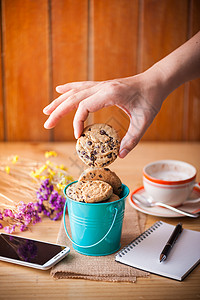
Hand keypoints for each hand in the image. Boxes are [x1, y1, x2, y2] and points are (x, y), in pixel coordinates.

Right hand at [43, 70, 164, 157]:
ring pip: (75, 92)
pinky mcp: (102, 86)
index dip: (77, 122)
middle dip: (58, 111)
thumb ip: (132, 139)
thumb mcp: (144, 121)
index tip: (79, 136)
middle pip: (74, 98)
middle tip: (47, 124)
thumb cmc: (151, 99)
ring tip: (47, 111)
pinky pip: (82, 86)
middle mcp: (103, 87)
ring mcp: (101, 85)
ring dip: (60, 101)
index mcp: (110, 93)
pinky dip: (69, 89)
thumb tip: (121, 155)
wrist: (156, 81)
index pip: (84, 106)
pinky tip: (60, 90)